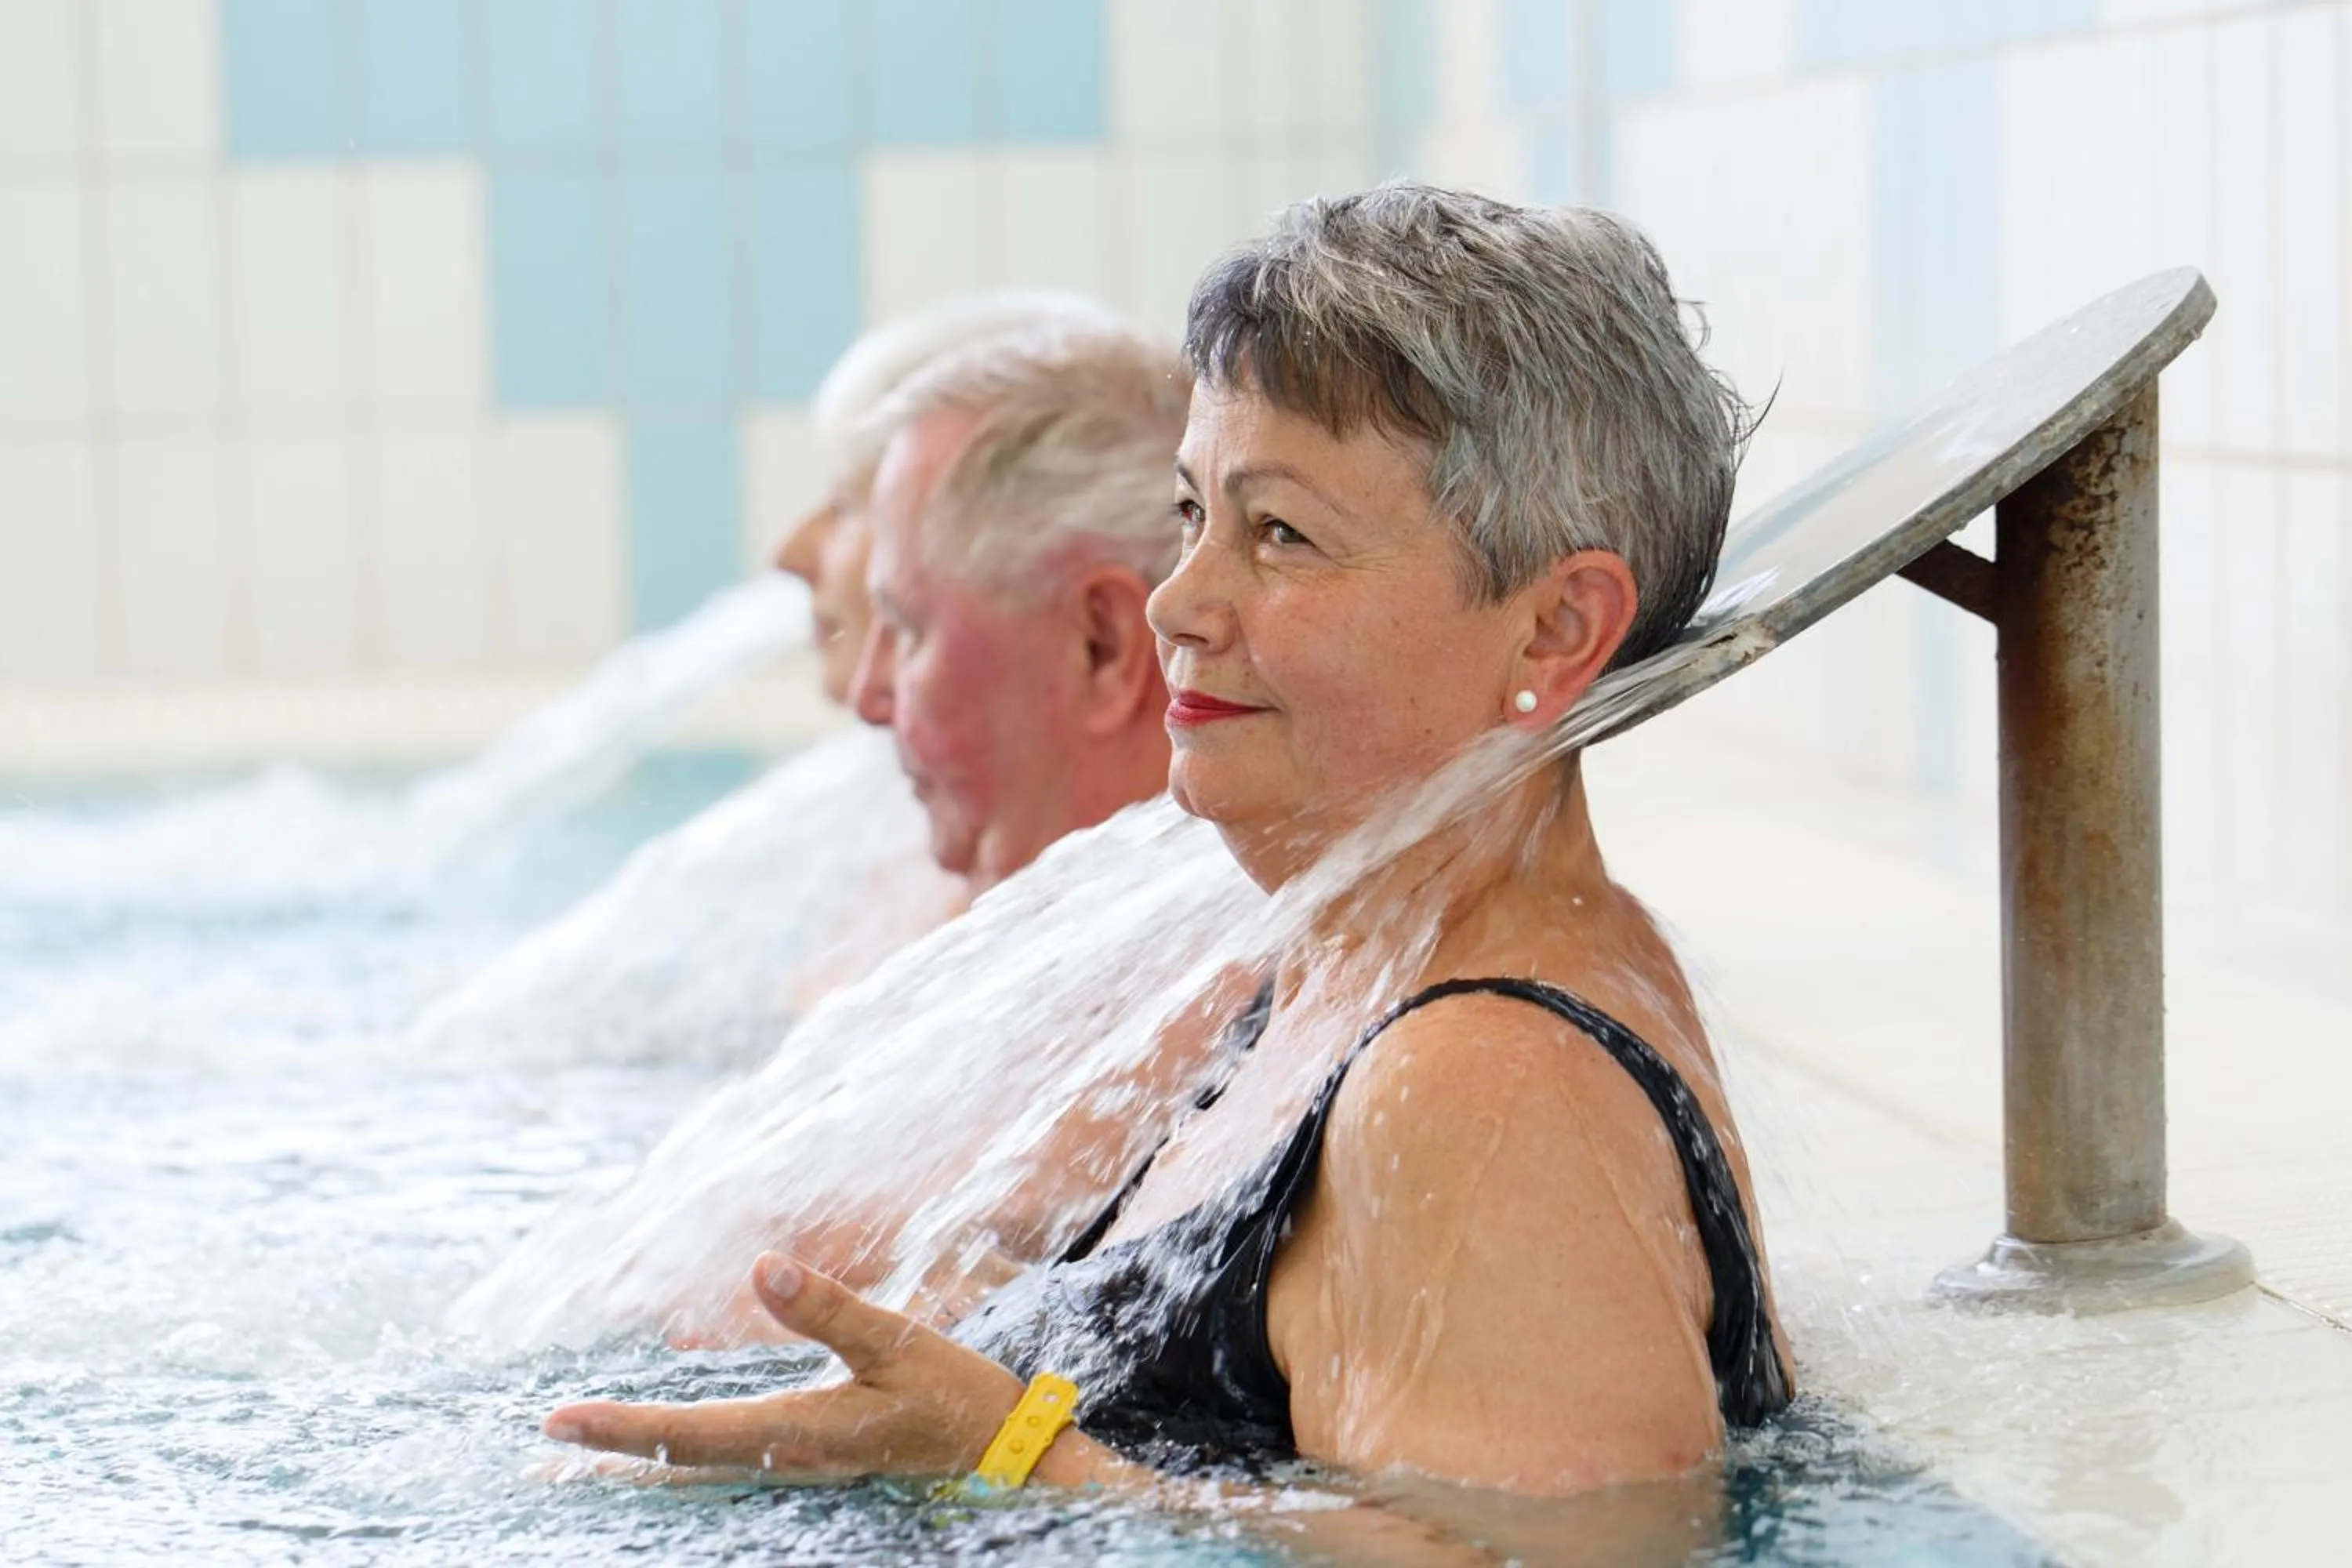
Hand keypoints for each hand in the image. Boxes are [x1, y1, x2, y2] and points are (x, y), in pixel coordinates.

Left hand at [544, 1251, 1025, 1479]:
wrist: (1005, 1455)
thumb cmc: (956, 1398)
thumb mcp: (898, 1341)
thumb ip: (828, 1308)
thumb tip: (763, 1267)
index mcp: (802, 1431)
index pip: (692, 1431)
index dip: (622, 1427)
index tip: (560, 1422)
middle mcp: (788, 1457)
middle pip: (680, 1456)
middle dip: (612, 1449)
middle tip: (545, 1447)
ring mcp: (799, 1463)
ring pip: (700, 1462)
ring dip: (641, 1451)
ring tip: (583, 1449)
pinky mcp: (812, 1456)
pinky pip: (729, 1456)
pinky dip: (683, 1447)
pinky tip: (663, 1441)